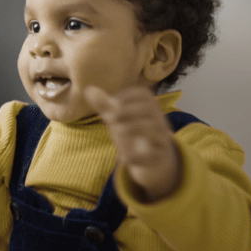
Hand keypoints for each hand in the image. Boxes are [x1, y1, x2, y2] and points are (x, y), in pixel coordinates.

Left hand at [85, 86, 180, 202]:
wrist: (153, 161)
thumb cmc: (132, 133)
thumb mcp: (118, 119)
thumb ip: (104, 104)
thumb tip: (88, 89)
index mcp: (149, 108)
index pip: (142, 94)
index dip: (124, 96)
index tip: (109, 103)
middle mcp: (159, 120)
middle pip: (150, 109)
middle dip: (128, 110)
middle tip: (108, 117)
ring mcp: (162, 138)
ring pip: (155, 128)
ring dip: (133, 127)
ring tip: (116, 131)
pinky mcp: (160, 157)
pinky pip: (154, 154)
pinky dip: (137, 156)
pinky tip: (121, 158)